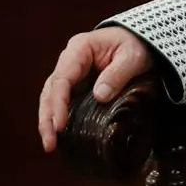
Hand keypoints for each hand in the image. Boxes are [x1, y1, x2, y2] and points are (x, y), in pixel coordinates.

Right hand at [36, 25, 153, 152]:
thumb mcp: (133, 57)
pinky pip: (62, 101)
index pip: (62, 79)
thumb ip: (117, 74)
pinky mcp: (76, 84)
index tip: (60, 125)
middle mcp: (68, 60)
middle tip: (50, 144)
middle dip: (47, 118)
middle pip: (50, 90)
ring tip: (50, 145)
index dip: (59, 104)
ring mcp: (70, 73)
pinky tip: (60, 136)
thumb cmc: (135, 45)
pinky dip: (58, 118)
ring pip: (51, 98)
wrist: (139, 40)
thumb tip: (99, 97)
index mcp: (79, 49)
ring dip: (48, 121)